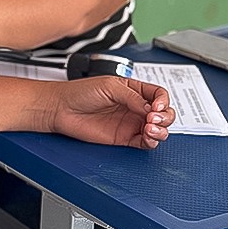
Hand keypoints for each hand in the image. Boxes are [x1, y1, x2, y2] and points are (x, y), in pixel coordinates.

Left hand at [45, 76, 174, 149]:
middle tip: (153, 118)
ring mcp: (130, 123)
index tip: (156, 106)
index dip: (163, 100)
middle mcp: (134, 107)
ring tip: (149, 127)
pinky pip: (144, 142)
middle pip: (164, 113)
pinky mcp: (124, 138)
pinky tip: (147, 136)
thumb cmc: (80, 92)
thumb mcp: (110, 86)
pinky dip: (151, 141)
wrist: (62, 108)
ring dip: (161, 130)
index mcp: (133, 90)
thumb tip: (151, 108)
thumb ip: (132, 97)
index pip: (159, 94)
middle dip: (165, 116)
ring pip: (158, 129)